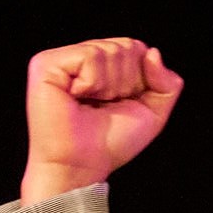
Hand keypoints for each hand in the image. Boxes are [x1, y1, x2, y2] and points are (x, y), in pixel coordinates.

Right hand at [20, 37, 183, 201]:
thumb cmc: (109, 144)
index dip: (139, 79)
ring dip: (108, 86)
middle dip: (125, 82)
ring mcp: (61, 58)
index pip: (136, 48)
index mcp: (100, 64)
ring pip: (108, 50)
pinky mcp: (46, 64)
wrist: (80, 167)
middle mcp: (79, 57)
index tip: (120, 104)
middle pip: (125, 46)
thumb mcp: (152, 113)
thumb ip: (166, 82)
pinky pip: (89, 56)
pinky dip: (92, 83)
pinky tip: (76, 97)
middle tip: (103, 106)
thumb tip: (152, 52)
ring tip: (89, 104)